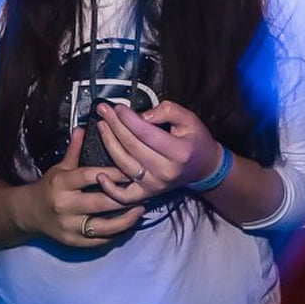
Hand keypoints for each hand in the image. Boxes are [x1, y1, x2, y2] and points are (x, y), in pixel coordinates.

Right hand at [23, 124, 145, 247]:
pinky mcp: (73, 241)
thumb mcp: (60, 167)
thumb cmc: (50, 187)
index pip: (89, 176)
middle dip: (124, 198)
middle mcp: (65, 205)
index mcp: (61, 183)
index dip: (112, 174)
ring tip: (141, 209)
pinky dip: (116, 233)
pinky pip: (100, 240)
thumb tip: (83, 128)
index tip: (132, 170)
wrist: (29, 213)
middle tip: (144, 191)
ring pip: (103, 226)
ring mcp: (69, 226)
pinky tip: (129, 224)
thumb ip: (75, 149)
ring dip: (126, 219)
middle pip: (100, 203)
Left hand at [91, 99, 223, 202]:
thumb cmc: (196, 141)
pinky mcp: (148, 193)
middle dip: (115, 126)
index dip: (129, 119)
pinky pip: (124, 196)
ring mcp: (155, 185)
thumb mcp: (190, 119)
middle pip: (132, 147)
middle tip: (104, 111)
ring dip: (109, 144)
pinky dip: (110, 188)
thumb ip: (168, 111)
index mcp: (179, 152)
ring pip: (124, 165)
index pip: (146, 133)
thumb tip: (142, 115)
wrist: (204, 167)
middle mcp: (166, 171)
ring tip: (102, 126)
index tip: (118, 107)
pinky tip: (100, 174)